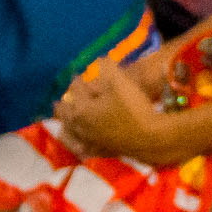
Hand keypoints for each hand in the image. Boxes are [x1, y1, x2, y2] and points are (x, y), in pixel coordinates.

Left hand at [48, 55, 167, 159]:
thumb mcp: (119, 82)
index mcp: (81, 109)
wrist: (150, 139)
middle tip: (60, 100)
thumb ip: (106, 68)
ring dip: (66, 126)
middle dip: (63, 105)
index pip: (75, 91)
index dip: (77, 80)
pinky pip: (84, 149)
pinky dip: (78, 145)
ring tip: (62, 124)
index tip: (77, 75)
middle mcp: (81, 127)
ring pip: (71, 134)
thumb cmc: (133, 108)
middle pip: (66, 115)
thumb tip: (99, 60)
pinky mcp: (101, 152)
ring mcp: (91, 142)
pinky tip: (79, 146)